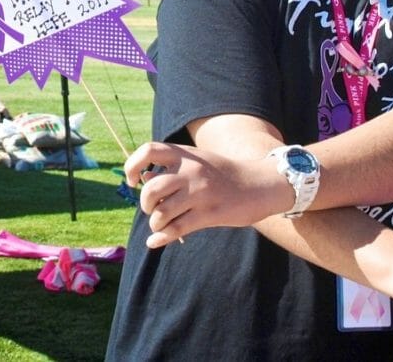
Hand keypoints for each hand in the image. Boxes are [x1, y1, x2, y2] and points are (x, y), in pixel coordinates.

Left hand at [124, 141, 289, 247]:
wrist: (259, 183)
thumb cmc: (224, 174)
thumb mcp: (199, 161)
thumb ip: (172, 167)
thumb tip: (143, 177)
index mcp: (186, 155)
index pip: (149, 151)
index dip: (133, 166)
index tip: (133, 181)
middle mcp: (192, 171)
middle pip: (151, 189)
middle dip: (145, 205)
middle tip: (154, 209)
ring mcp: (201, 193)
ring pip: (161, 213)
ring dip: (156, 223)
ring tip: (162, 224)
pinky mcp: (210, 213)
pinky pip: (176, 229)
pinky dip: (161, 238)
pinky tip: (156, 241)